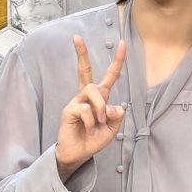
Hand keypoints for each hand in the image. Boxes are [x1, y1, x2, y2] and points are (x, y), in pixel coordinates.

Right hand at [55, 36, 125, 179]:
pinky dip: (92, 120)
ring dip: (100, 107)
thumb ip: (116, 116)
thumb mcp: (113, 128)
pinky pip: (85, 109)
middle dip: (81, 53)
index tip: (122, 43)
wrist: (79, 154)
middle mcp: (87, 96)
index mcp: (100, 97)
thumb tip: (113, 106)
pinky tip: (89, 128)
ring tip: (100, 122)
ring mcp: (77, 102)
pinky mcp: (69, 110)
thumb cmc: (94, 139)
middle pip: (85, 70)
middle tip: (76, 38)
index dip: (117, 61)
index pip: (110, 76)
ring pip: (92, 90)